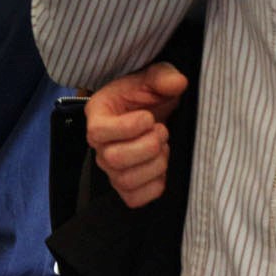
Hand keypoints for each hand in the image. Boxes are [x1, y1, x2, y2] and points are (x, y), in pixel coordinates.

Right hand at [85, 63, 186, 207]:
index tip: (149, 116)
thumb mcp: (152, 78)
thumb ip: (163, 76)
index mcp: (98, 115)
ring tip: (164, 147)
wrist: (150, 113)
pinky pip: (135, 199)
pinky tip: (161, 166)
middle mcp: (99, 146)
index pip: (98, 132)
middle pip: (114, 160)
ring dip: (155, 164)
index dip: (128, 128)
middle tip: (161, 130)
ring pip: (126, 180)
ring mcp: (111, 169)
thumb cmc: (145, 95)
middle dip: (147, 146)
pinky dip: (154, 186)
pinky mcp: (125, 187)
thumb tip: (178, 83)